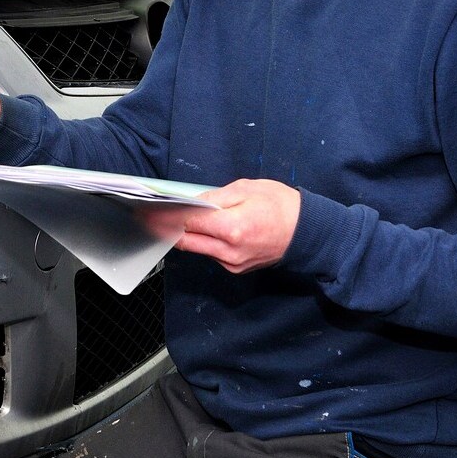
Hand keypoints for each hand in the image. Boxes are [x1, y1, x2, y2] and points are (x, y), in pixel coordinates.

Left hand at [145, 179, 300, 273]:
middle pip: (186, 242)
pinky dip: (202, 241)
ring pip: (198, 249)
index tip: (148, 212)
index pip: (188, 223)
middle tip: (147, 218)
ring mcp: (233, 263)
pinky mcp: (237, 268)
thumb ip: (214, 197)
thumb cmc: (281, 206)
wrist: (308, 233)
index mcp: (232, 228)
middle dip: (166, 229)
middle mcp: (230, 251)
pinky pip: (212, 254)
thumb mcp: (247, 189)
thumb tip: (190, 203)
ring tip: (170, 220)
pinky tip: (199, 229)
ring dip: (184, 236)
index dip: (166, 217)